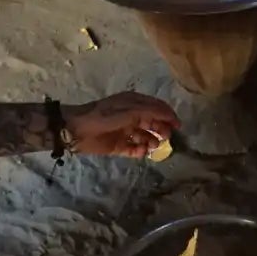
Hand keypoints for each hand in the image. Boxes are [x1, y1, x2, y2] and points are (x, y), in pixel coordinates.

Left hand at [64, 93, 180, 157]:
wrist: (77, 130)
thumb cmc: (104, 117)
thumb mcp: (130, 111)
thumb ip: (151, 112)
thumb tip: (170, 116)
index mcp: (134, 103)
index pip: (157, 107)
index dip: (169, 116)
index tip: (178, 126)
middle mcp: (131, 116)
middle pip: (153, 123)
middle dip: (161, 129)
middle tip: (166, 138)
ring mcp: (126, 131)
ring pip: (146, 137)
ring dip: (152, 141)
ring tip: (152, 146)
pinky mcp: (119, 146)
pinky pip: (135, 149)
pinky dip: (140, 151)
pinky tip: (142, 152)